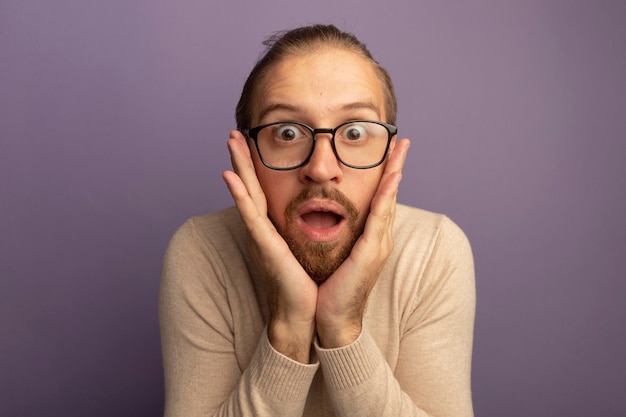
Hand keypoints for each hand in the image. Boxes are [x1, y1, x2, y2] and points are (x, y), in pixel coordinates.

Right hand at [223, 130, 316, 361]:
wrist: (313, 312)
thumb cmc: (314, 282)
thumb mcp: (314, 246)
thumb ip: (314, 226)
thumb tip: (326, 208)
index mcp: (279, 226)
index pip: (267, 188)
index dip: (259, 165)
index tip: (254, 141)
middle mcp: (267, 228)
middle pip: (253, 184)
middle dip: (244, 157)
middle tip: (235, 131)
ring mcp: (264, 236)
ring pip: (248, 193)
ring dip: (238, 165)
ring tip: (230, 141)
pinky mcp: (266, 246)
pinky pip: (251, 216)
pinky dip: (239, 196)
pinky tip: (228, 176)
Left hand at [315, 138, 410, 347]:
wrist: (330, 317)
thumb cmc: (330, 286)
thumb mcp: (335, 252)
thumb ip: (336, 233)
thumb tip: (326, 214)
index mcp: (369, 236)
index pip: (380, 197)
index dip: (387, 173)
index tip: (390, 149)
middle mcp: (379, 237)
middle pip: (389, 194)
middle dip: (396, 165)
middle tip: (401, 140)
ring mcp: (378, 245)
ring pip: (388, 200)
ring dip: (395, 172)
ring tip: (399, 148)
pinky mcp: (371, 253)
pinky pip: (380, 218)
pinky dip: (387, 196)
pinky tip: (391, 177)